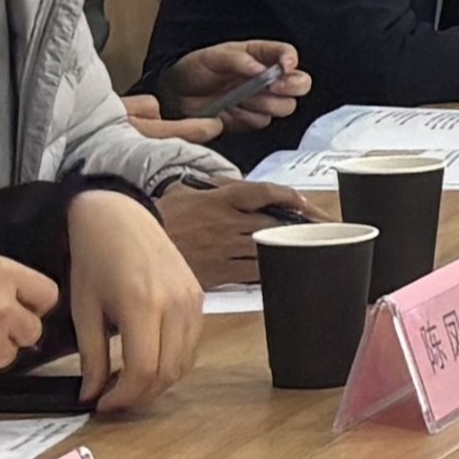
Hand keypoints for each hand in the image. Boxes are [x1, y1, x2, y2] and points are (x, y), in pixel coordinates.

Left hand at [62, 191, 206, 416]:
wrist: (119, 218)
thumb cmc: (96, 258)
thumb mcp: (84, 309)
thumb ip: (91, 356)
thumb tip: (92, 394)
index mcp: (142, 305)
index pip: (143, 371)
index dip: (123, 397)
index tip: (102, 404)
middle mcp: (175, 304)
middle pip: (168, 372)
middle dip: (140, 395)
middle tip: (114, 400)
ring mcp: (192, 300)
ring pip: (185, 363)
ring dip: (158, 382)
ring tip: (130, 384)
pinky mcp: (199, 297)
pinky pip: (192, 344)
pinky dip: (172, 362)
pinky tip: (148, 361)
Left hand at [134, 42, 303, 142]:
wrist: (175, 96)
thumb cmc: (194, 69)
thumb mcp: (212, 57)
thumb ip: (237, 60)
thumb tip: (260, 69)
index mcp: (260, 55)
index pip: (287, 53)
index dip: (291, 60)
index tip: (284, 67)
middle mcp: (267, 77)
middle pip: (300, 83)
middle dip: (290, 86)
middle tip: (272, 87)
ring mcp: (262, 99)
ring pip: (286, 106)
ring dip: (266, 103)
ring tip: (241, 99)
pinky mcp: (252, 119)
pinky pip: (263, 122)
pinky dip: (249, 118)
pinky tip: (233, 111)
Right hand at [151, 177, 316, 287]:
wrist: (130, 242)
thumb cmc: (158, 215)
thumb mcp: (187, 190)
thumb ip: (216, 187)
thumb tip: (236, 184)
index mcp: (221, 198)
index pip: (266, 193)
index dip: (291, 197)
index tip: (306, 203)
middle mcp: (228, 222)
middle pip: (276, 222)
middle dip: (305, 226)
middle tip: (328, 230)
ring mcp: (224, 248)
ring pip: (268, 248)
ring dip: (291, 249)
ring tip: (315, 251)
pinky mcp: (217, 273)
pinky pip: (251, 273)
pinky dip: (268, 271)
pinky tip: (283, 271)